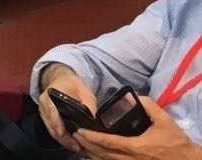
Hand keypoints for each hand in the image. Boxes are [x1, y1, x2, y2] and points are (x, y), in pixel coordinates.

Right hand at [38, 65, 100, 152]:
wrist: (62, 81)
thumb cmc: (72, 85)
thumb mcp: (84, 91)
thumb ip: (88, 103)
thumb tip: (92, 117)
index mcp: (50, 94)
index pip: (51, 110)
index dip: (56, 122)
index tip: (62, 133)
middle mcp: (43, 105)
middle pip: (51, 124)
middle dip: (64, 138)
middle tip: (77, 147)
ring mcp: (44, 113)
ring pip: (52, 130)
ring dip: (64, 141)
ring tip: (77, 148)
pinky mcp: (47, 119)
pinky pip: (53, 131)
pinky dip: (62, 139)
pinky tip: (73, 144)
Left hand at [76, 98, 194, 159]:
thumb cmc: (176, 142)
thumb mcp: (164, 120)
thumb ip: (148, 105)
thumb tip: (134, 95)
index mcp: (137, 147)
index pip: (108, 142)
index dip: (91, 137)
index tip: (79, 130)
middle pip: (103, 154)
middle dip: (86, 145)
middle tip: (74, 135)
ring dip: (92, 154)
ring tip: (80, 144)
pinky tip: (95, 154)